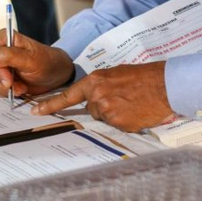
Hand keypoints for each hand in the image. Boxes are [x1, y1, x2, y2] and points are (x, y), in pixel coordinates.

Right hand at [0, 29, 74, 98]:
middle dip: (1, 83)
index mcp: (4, 38)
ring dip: (3, 89)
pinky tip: (17, 89)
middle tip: (19, 88)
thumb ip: (9, 56)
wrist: (55, 73)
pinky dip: (4, 92)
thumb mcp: (31, 60)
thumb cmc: (47, 62)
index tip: (9, 81)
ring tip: (21, 88)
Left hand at [31, 61, 174, 132]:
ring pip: (104, 118)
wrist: (165, 86)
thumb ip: (101, 85)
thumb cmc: (144, 77)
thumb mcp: (117, 74)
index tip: (35, 112)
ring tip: (132, 103)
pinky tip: (136, 112)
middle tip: (123, 98)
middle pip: (92, 109)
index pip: (68, 96)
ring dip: (115, 114)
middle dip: (104, 106)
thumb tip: (94, 96)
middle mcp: (98, 97)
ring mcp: (108, 112)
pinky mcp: (119, 124)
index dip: (50, 105)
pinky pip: (117, 126)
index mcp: (95, 82)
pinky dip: (125, 121)